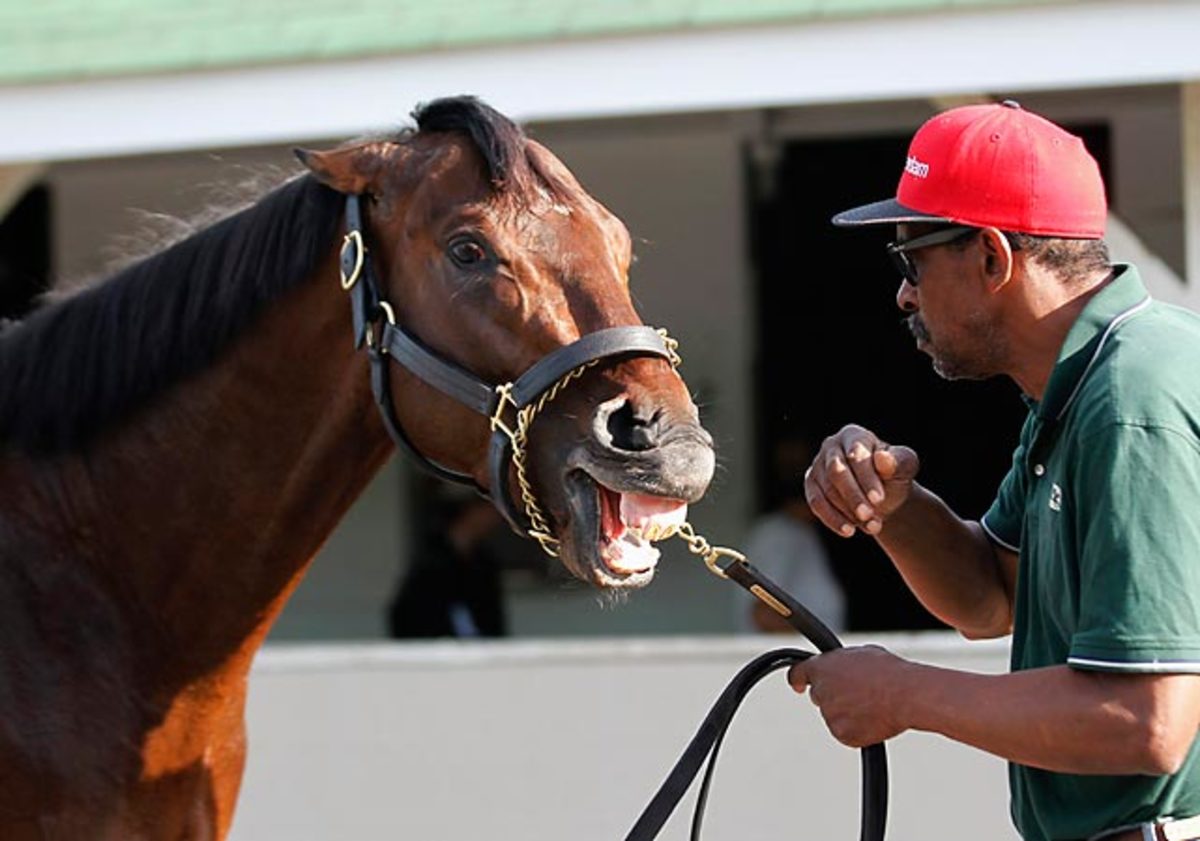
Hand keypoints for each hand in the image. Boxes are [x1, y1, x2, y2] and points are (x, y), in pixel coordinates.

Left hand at [787, 646, 910, 746]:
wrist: (906, 695)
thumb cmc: (888, 672)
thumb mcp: (861, 654)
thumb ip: (841, 662)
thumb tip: (841, 667)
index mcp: (822, 668)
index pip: (797, 674)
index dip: (797, 680)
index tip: (798, 685)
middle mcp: (821, 691)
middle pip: (819, 696)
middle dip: (833, 695)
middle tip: (858, 694)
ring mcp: (830, 714)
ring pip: (834, 715)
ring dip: (847, 712)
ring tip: (872, 704)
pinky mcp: (842, 734)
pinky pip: (845, 732)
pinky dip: (857, 729)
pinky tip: (873, 718)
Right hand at [804, 424, 918, 537]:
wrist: (881, 495)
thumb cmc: (893, 476)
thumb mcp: (905, 467)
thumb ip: (899, 461)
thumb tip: (883, 459)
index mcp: (853, 435)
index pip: (856, 454)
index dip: (867, 478)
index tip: (879, 499)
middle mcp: (831, 446)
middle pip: (836, 472)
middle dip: (853, 496)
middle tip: (868, 516)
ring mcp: (817, 465)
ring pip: (826, 490)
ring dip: (848, 512)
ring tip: (872, 527)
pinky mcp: (811, 485)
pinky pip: (816, 503)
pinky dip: (832, 518)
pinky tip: (849, 531)